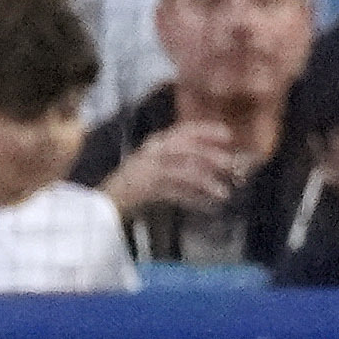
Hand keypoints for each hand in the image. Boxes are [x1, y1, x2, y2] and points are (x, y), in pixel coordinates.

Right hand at [97, 121, 245, 215]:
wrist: (106, 204)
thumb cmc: (139, 187)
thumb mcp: (164, 170)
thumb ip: (189, 167)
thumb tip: (223, 166)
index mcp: (156, 143)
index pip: (183, 130)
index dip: (205, 131)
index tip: (227, 134)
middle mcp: (151, 152)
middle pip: (184, 148)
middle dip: (210, 155)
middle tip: (232, 165)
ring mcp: (146, 170)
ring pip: (181, 170)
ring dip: (205, 181)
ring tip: (224, 193)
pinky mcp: (144, 190)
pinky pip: (174, 194)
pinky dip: (193, 200)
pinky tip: (208, 208)